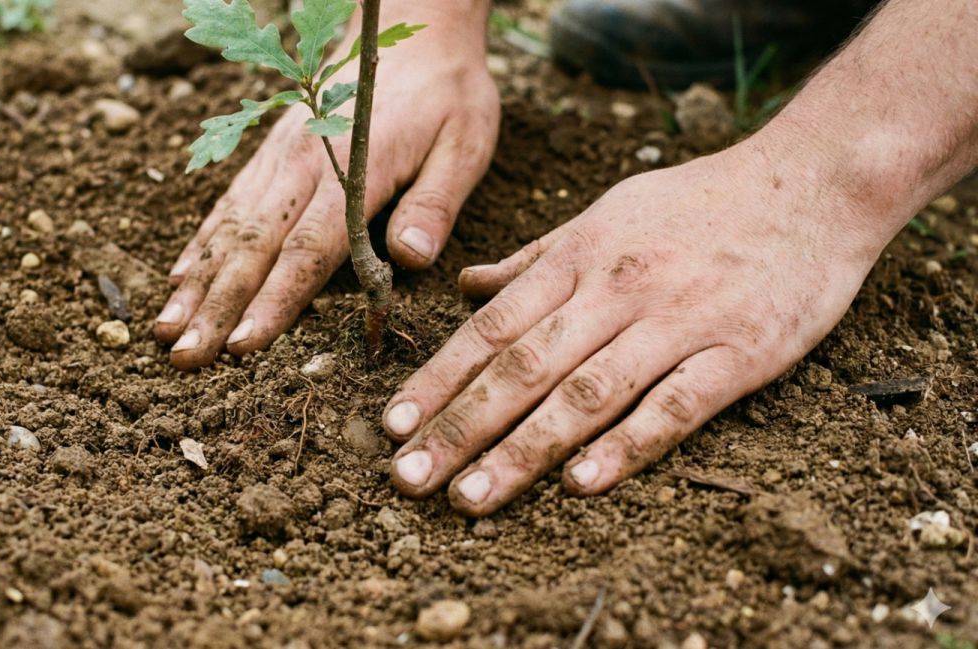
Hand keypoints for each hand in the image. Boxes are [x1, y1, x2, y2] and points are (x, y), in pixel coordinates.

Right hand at [156, 5, 498, 368]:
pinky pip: (226, 204)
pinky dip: (198, 244)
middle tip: (184, 358)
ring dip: (195, 284)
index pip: (306, 249)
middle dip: (216, 308)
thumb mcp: (464, 143)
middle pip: (252, 247)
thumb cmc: (446, 91)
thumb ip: (435, 203)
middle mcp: (300, 164)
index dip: (274, 301)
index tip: (243, 346)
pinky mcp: (267, 153)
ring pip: (227, 229)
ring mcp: (276, 157)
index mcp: (352, 170)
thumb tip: (409, 258)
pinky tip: (177, 279)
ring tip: (165, 332)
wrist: (411, 27)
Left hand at [383, 139, 887, 514]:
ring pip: (586, 394)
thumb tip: (468, 286)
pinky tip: (580, 484)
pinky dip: (627, 446)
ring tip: (472, 496)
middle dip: (460, 426)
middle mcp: (617, 289)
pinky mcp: (740, 352)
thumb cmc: (701, 203)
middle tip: (410, 478)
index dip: (439, 377)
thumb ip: (536, 257)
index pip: (492, 326)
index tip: (395, 424)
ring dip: (523, 450)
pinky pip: (675, 406)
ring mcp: (678, 321)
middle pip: (523, 367)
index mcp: (580, 256)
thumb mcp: (607, 212)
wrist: (815, 184)